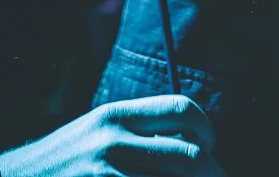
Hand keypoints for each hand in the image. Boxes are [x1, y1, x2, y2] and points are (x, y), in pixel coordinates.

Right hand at [2, 97, 221, 176]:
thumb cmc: (67, 161)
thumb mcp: (99, 132)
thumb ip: (140, 132)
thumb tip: (194, 146)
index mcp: (117, 115)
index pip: (180, 107)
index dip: (206, 129)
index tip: (211, 147)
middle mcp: (114, 140)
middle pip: (189, 156)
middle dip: (211, 172)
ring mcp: (107, 174)